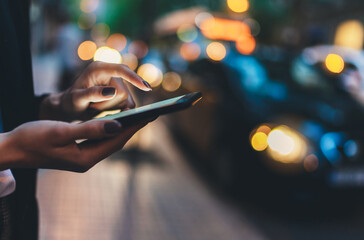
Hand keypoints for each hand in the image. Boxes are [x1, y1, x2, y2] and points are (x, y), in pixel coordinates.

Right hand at [0, 119, 150, 171]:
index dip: (135, 127)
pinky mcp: (77, 151)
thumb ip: (89, 129)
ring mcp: (82, 157)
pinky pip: (100, 140)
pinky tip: (116, 122)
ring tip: (138, 116)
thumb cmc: (32, 139)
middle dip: (134, 127)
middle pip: (117, 142)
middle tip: (151, 114)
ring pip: (109, 141)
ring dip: (124, 128)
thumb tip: (117, 126)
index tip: (151, 115)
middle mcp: (87, 160)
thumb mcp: (60, 132)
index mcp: (85, 159)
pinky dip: (110, 130)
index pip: (117, 141)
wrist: (11, 149)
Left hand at [40, 61, 151, 120]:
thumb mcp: (76, 98)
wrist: (70, 107)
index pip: (121, 70)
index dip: (134, 78)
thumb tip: (113, 91)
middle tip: (92, 105)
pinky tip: (106, 111)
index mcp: (99, 68)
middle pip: (124, 92)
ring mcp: (118, 83)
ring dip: (112, 108)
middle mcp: (110, 73)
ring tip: (95, 106)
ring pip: (127, 101)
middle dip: (109, 104)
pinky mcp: (122, 93)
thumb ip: (92, 94)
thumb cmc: (70, 101)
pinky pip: (129, 105)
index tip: (146, 87)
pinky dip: (119, 111)